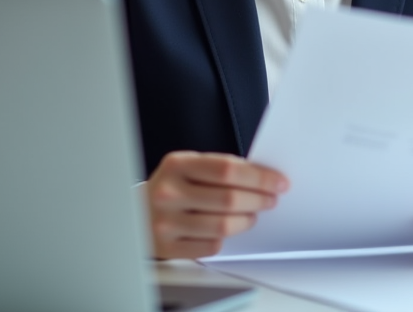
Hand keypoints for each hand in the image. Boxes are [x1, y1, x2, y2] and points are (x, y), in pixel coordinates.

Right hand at [142, 150, 288, 259]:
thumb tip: (263, 177)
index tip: (278, 182)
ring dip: (247, 219)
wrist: (133, 213)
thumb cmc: (172, 187)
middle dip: (259, 199)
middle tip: (272, 199)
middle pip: (229, 198)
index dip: (259, 177)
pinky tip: (230, 228)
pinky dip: (226, 237)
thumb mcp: (189, 167)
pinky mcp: (168, 247)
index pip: (227, 169)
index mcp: (177, 165)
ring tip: (254, 214)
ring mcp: (166, 222)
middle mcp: (169, 192)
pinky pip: (210, 245)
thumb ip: (219, 169)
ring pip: (223, 225)